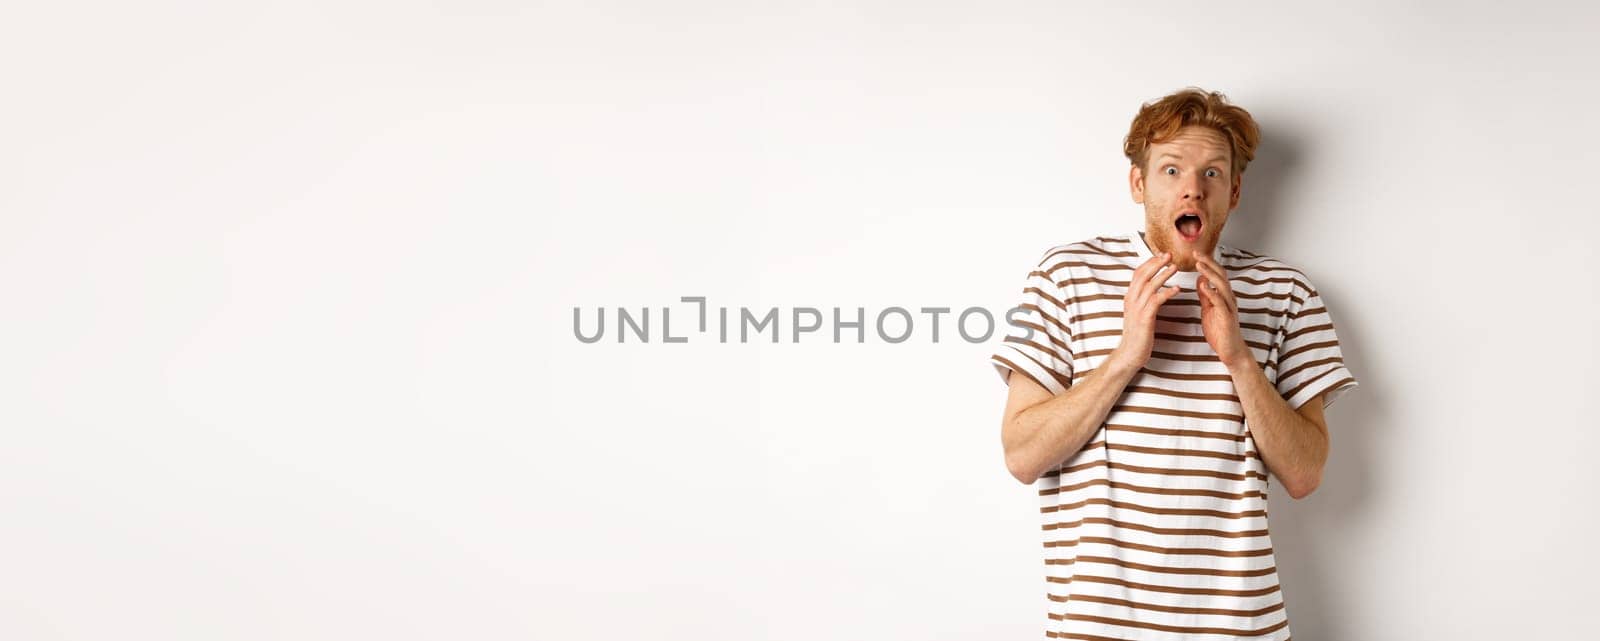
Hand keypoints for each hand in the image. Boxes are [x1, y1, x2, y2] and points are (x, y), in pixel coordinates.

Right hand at [1108, 251, 1180, 373]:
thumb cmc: (1137, 335)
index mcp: (1130, 298)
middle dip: (1156, 263)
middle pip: (1142, 275)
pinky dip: (1167, 293)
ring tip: (1174, 267)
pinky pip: (1156, 301)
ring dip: (1163, 275)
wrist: (1130, 354)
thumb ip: (1142, 301)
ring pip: (1150, 285)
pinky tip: (1177, 289)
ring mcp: (1137, 309)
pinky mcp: (1144, 319)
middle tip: (1168, 254)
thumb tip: (1152, 290)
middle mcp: (1131, 301)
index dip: (1149, 263)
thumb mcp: (1137, 314)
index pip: (1138, 274)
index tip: (1161, 255)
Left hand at [1193, 250, 1253, 368]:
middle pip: (1220, 275)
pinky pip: (1220, 302)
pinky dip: (1212, 292)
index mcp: (1223, 295)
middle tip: (1196, 252)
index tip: (1194, 253)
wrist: (1231, 351)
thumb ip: (1206, 295)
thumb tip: (1200, 279)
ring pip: (1222, 285)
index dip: (1207, 262)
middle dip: (1209, 262)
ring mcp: (1229, 307)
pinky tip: (1203, 286)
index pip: (1216, 274)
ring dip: (1210, 274)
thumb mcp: (1209, 309)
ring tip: (1199, 264)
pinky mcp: (1227, 317)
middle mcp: (1228, 298)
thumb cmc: (1220, 331)